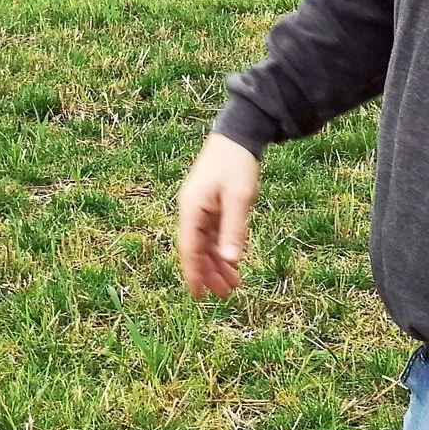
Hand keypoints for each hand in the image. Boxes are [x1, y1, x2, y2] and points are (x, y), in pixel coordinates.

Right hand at [175, 132, 259, 296]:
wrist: (239, 133)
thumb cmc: (237, 163)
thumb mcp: (239, 197)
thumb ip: (234, 229)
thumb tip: (230, 261)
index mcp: (191, 209)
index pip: (189, 248)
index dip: (193, 273)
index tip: (199, 295)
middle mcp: (191, 210)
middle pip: (197, 249)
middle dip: (209, 273)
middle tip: (226, 294)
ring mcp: (200, 208)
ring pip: (206, 243)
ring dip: (218, 263)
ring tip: (233, 284)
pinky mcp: (211, 204)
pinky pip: (213, 233)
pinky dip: (222, 248)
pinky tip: (234, 261)